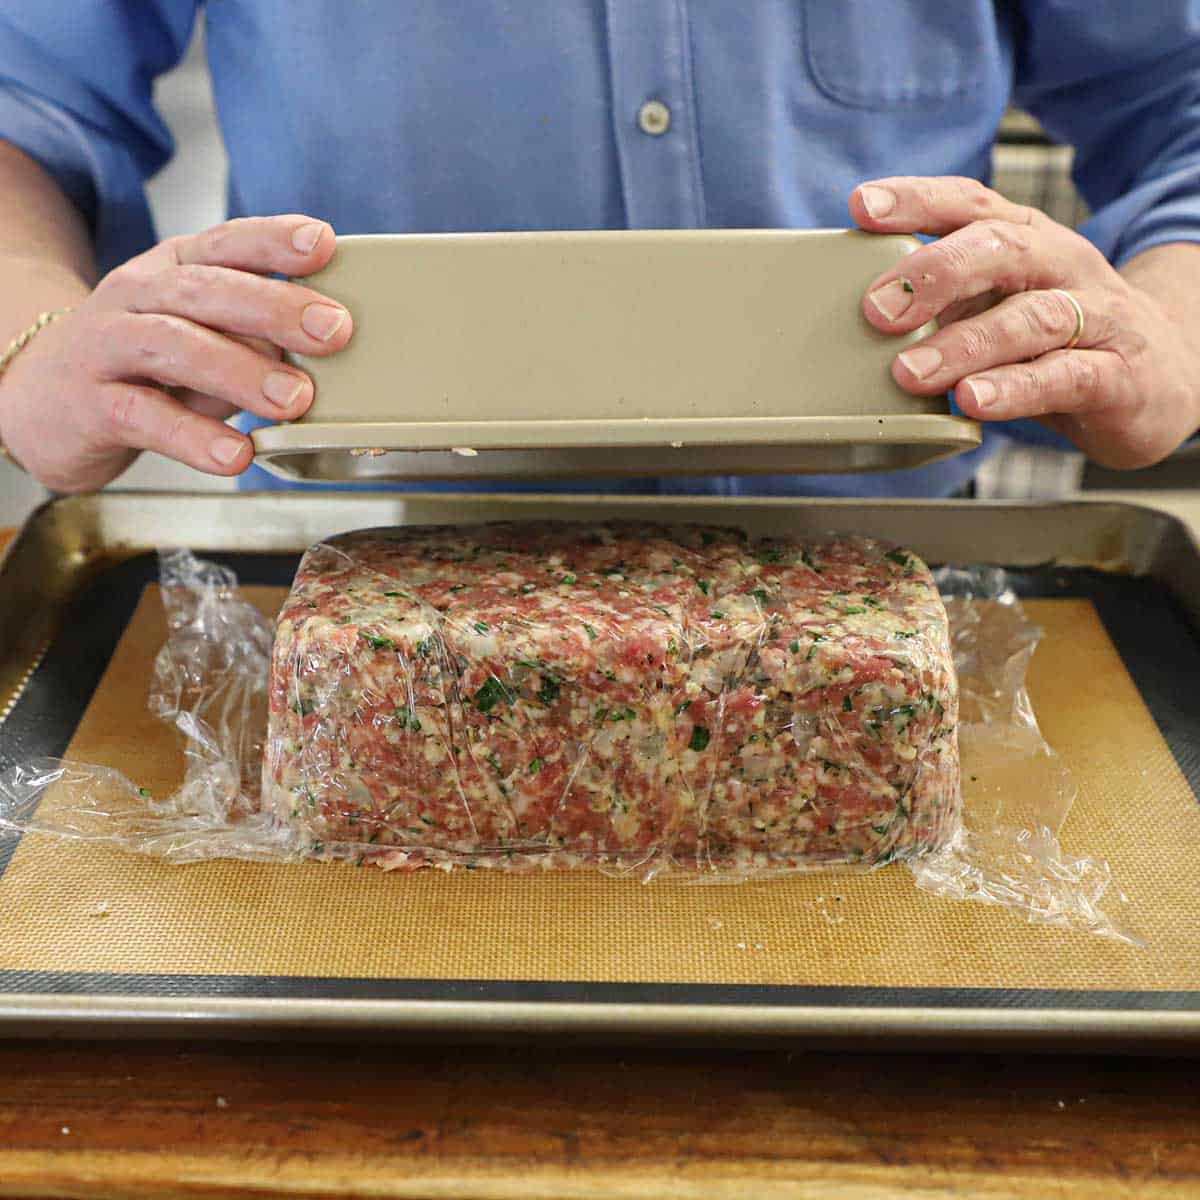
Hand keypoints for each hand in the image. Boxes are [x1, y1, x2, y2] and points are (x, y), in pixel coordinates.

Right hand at [0, 215, 352, 490]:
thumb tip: (325, 344)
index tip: (323, 244)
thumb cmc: (146, 368)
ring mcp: (107, 346)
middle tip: (333, 331)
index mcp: (173, 269)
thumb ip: (255, 336)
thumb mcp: (203, 339)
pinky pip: (145, 416)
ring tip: (294, 400)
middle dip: (275, 307)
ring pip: (173, 345)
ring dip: (241, 372)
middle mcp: (137, 296)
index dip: (273, 240)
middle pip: (205, 290)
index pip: (225, 242)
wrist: (44, 402)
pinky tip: (235, 455)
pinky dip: (194, 438)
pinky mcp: (91, 404)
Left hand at [850, 176, 1199, 468]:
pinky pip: (1064, 376)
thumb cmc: (1056, 339)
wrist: (1162, 379)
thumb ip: (942, 301)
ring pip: (1029, 318)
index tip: (862, 206)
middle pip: (1000, 249)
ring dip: (963, 345)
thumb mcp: (998, 304)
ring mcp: (1095, 317)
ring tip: (910, 374)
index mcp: (1025, 240)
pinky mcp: (1117, 375)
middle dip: (933, 274)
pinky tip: (973, 401)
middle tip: (876, 310)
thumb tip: (858, 312)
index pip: (970, 203)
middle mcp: (1060, 266)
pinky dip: (1015, 389)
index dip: (917, 199)